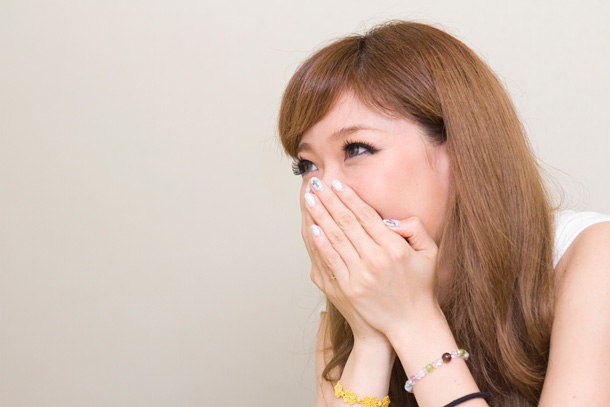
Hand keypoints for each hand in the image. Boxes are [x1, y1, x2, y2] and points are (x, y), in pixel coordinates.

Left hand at [302, 177, 441, 339]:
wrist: (411, 324)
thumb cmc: (421, 286)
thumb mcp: (429, 254)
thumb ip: (415, 229)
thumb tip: (389, 220)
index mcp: (394, 248)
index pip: (365, 215)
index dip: (349, 197)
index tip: (337, 183)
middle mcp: (375, 260)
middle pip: (346, 222)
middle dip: (329, 200)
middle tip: (316, 183)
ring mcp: (359, 275)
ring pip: (335, 238)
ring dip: (319, 216)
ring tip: (309, 199)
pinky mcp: (348, 289)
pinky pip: (330, 260)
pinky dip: (320, 242)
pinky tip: (311, 227)